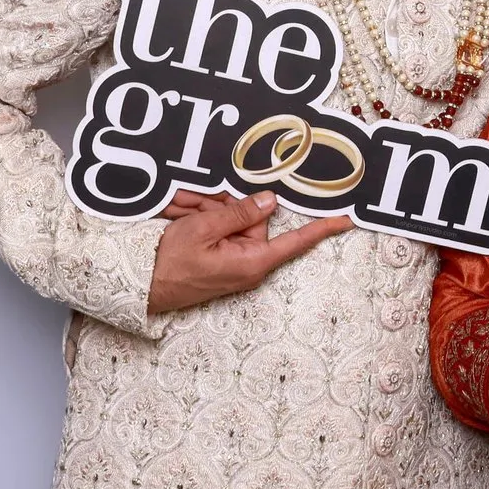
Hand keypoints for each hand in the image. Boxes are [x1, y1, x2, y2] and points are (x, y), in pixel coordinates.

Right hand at [146, 190, 348, 314]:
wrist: (141, 286)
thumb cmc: (169, 263)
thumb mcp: (203, 228)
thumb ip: (238, 213)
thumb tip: (270, 202)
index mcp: (251, 260)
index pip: (295, 241)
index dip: (321, 229)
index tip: (346, 220)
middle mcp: (247, 262)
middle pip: (252, 219)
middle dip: (224, 206)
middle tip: (194, 205)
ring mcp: (233, 260)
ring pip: (230, 219)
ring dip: (205, 211)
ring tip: (179, 215)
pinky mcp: (220, 258)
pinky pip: (217, 229)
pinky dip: (198, 219)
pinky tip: (179, 218)